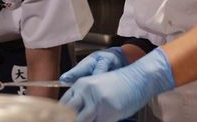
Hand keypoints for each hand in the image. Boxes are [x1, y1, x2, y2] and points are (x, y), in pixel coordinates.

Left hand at [60, 48, 174, 121]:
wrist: (138, 78)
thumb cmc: (120, 84)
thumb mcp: (97, 88)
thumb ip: (84, 100)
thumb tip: (72, 115)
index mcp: (80, 85)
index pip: (62, 104)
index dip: (60, 116)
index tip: (59, 120)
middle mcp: (85, 91)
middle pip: (67, 114)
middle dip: (68, 120)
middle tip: (72, 121)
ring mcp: (95, 101)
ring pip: (80, 120)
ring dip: (84, 121)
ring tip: (91, 119)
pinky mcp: (106, 111)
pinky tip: (103, 118)